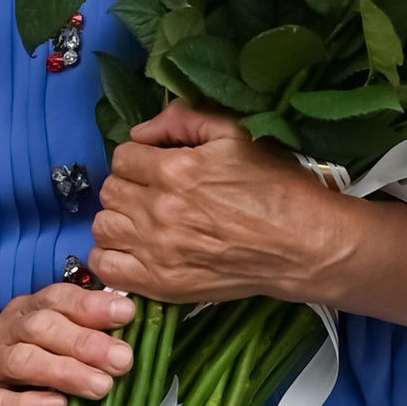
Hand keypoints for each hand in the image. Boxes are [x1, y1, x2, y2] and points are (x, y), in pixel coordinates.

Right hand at [0, 288, 134, 405]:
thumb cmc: (19, 380)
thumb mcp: (51, 352)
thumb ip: (84, 341)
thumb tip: (135, 338)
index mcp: (28, 313)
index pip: (58, 299)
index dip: (91, 304)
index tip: (127, 313)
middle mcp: (4, 332)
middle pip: (42, 327)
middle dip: (85, 341)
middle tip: (123, 360)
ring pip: (22, 360)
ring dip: (63, 371)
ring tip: (100, 387)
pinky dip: (27, 405)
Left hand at [90, 107, 406, 333]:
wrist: (303, 245)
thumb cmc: (276, 186)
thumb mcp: (236, 134)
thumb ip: (184, 120)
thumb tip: (141, 131)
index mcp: (174, 171)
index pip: (122, 156)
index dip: (139, 157)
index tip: (157, 165)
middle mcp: (159, 211)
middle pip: (111, 191)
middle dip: (130, 185)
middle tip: (156, 192)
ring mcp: (157, 252)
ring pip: (103, 227)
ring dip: (120, 219)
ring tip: (145, 221)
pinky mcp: (161, 284)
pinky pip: (106, 268)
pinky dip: (112, 257)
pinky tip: (135, 249)